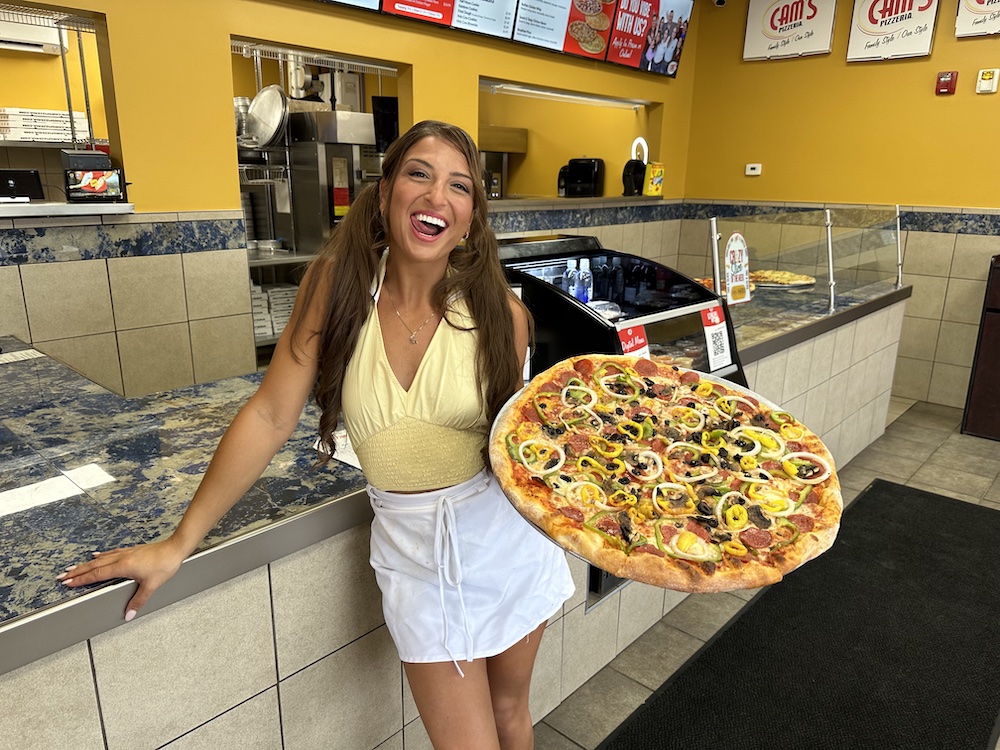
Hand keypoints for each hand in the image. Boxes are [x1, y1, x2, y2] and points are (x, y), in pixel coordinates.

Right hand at [57, 538, 187, 620]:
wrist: (175, 548)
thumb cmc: (165, 564)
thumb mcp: (151, 585)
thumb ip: (138, 601)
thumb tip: (128, 615)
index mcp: (122, 567)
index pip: (96, 575)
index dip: (81, 579)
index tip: (68, 582)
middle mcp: (121, 558)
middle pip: (94, 566)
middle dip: (77, 571)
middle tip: (62, 575)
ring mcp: (126, 553)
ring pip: (101, 559)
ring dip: (86, 564)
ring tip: (74, 567)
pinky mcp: (132, 551)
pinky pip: (111, 553)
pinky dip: (101, 555)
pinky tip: (97, 555)